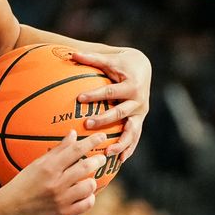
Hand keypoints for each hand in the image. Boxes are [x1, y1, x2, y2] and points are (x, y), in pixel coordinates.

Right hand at [0, 130, 107, 214]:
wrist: (13, 207)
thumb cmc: (25, 181)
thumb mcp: (38, 163)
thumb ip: (58, 149)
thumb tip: (73, 134)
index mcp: (48, 167)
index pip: (75, 150)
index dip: (91, 141)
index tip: (102, 136)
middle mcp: (55, 183)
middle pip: (85, 167)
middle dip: (98, 160)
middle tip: (101, 158)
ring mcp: (61, 200)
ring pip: (89, 186)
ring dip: (92, 180)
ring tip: (88, 179)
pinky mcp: (64, 213)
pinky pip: (87, 204)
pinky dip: (89, 198)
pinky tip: (85, 194)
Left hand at [72, 47, 151, 161]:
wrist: (143, 67)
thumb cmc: (121, 63)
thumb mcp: (109, 59)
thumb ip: (92, 58)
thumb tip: (72, 54)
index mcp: (131, 86)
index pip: (111, 92)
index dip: (96, 95)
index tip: (79, 98)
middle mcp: (139, 101)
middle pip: (120, 113)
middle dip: (104, 120)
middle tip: (87, 125)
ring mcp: (140, 113)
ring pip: (132, 131)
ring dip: (120, 143)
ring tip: (107, 153)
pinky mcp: (139, 121)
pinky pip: (134, 137)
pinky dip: (128, 149)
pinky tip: (119, 161)